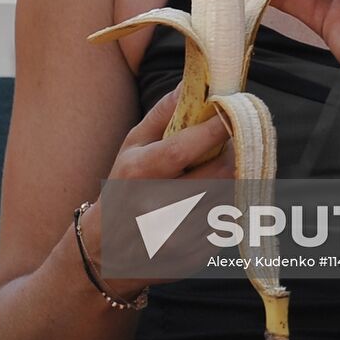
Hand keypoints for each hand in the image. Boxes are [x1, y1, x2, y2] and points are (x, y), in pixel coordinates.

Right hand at [83, 87, 235, 291]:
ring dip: (232, 181)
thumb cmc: (124, 187)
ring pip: (229, 198)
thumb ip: (163, 113)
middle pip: (219, 175)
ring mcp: (174, 238)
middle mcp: (155, 209)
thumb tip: (192, 81)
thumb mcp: (132, 146)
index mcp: (138, 175)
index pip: (184, 149)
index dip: (215, 130)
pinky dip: (226, 208)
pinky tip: (208, 203)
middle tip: (229, 145)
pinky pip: (227, 224)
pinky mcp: (192, 258)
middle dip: (232, 154)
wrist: (106, 255)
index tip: (234, 112)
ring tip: (216, 173)